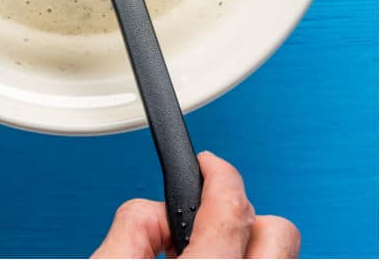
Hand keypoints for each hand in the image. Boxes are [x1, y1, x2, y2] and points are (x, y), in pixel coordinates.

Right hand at [93, 151, 299, 258]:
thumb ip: (132, 227)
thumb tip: (154, 208)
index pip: (230, 204)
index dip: (217, 171)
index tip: (207, 163)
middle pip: (278, 232)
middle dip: (242, 213)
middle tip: (207, 216)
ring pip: (281, 257)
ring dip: (247, 246)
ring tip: (208, 252)